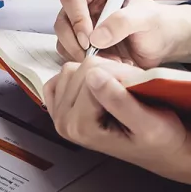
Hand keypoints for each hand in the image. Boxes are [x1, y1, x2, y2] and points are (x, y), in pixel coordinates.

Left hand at [44, 58, 190, 183]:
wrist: (162, 152)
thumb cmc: (160, 141)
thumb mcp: (149, 124)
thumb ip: (119, 101)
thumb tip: (93, 75)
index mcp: (80, 126)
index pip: (92, 76)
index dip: (118, 74)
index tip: (135, 86)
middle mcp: (63, 121)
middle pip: (78, 71)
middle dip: (107, 73)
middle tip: (128, 89)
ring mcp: (58, 114)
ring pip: (71, 69)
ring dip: (96, 72)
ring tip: (116, 90)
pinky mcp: (59, 106)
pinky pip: (62, 76)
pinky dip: (80, 76)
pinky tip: (97, 88)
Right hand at [55, 0, 190, 67]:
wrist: (162, 44)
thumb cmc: (158, 25)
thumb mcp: (147, 19)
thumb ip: (122, 22)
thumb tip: (96, 37)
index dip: (77, 17)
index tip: (89, 38)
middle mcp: (85, 3)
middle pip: (62, 19)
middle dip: (75, 40)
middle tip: (93, 53)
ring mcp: (80, 22)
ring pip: (62, 37)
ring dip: (80, 53)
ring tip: (109, 59)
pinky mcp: (79, 41)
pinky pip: (68, 51)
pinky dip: (83, 61)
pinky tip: (105, 62)